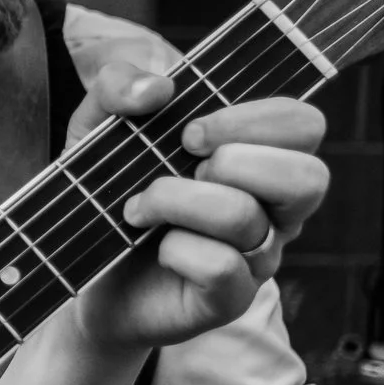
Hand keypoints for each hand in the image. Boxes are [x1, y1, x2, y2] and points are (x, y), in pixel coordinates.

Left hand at [67, 64, 326, 351]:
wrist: (74, 266)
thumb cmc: (106, 190)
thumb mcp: (98, 124)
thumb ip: (117, 85)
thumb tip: (157, 87)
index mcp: (258, 157)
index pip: (304, 126)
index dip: (255, 119)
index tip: (191, 131)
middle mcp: (271, 208)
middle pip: (309, 178)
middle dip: (236, 161)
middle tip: (182, 166)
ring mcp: (255, 257)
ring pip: (248, 220)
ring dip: (179, 201)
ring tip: (139, 207)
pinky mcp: (227, 299)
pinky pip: (222, 268)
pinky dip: (176, 250)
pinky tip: (153, 247)